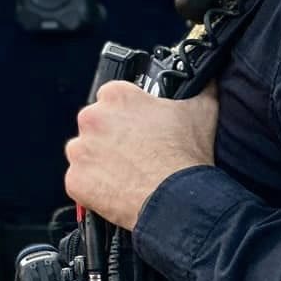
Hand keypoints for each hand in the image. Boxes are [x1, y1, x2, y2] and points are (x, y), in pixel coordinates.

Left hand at [64, 81, 219, 231]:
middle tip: (134, 154)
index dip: (127, 115)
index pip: (113, 98)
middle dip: (111, 137)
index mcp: (117, 95)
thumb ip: (199, 88)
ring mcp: (81, 149)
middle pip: (95, 124)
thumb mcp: (202, 110)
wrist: (178, 201)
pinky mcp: (75, 179)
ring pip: (84, 152)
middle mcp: (92, 117)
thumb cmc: (187, 157)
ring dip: (98, 161)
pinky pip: (79, 181)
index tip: (138, 128)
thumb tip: (205, 78)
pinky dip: (92, 188)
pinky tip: (116, 191)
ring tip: (125, 174)